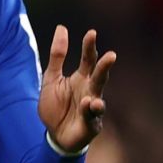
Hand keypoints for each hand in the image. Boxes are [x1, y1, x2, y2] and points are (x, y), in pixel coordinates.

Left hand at [38, 25, 116, 152]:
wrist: (55, 135)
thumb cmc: (56, 106)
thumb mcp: (51, 79)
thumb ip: (57, 56)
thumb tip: (62, 28)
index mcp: (82, 77)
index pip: (88, 59)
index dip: (90, 46)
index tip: (91, 33)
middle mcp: (91, 90)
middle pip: (99, 76)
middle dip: (104, 67)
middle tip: (111, 56)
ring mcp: (93, 106)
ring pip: (99, 96)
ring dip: (99, 92)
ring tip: (98, 87)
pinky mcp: (92, 123)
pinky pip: (92, 116)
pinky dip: (92, 110)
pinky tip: (90, 103)